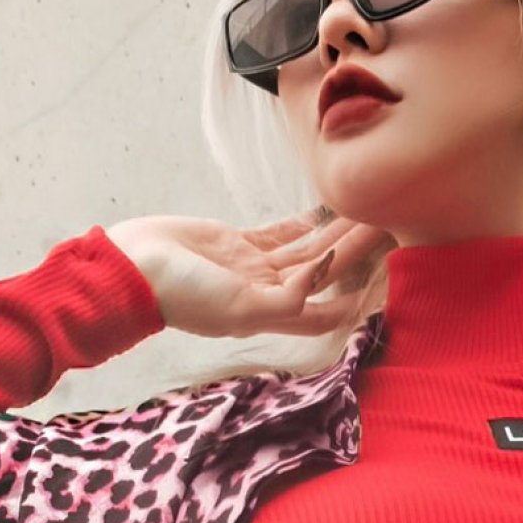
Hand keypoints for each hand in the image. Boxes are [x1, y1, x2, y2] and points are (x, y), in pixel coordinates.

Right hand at [103, 208, 391, 339]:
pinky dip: (304, 223)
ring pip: (306, 250)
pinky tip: (327, 211)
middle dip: (357, 252)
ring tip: (368, 208)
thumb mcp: (239, 305)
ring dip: (337, 232)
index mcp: (271, 314)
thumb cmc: (181, 295)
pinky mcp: (236, 243)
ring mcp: (252, 268)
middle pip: (324, 274)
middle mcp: (267, 293)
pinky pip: (279, 234)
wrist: (132, 269)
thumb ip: (286, 299)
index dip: (357, 299)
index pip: (328, 312)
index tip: (386, 276)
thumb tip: (324, 275)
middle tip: (390, 223)